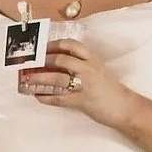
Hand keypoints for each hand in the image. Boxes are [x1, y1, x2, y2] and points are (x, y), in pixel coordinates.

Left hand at [18, 39, 136, 130]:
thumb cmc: (109, 88)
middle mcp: (88, 69)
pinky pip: (59, 99)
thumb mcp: (98, 69)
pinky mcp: (82, 101)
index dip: (54, 45)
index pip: (71, 45)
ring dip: (39, 79)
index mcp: (93, 59)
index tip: (42, 47)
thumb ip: (82, 64)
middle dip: (42, 61)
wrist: (124, 106)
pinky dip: (46, 97)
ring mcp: (85, 85)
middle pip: (61, 60)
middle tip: (30, 63)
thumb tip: (57, 63)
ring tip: (28, 79)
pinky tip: (38, 96)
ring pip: (57, 79)